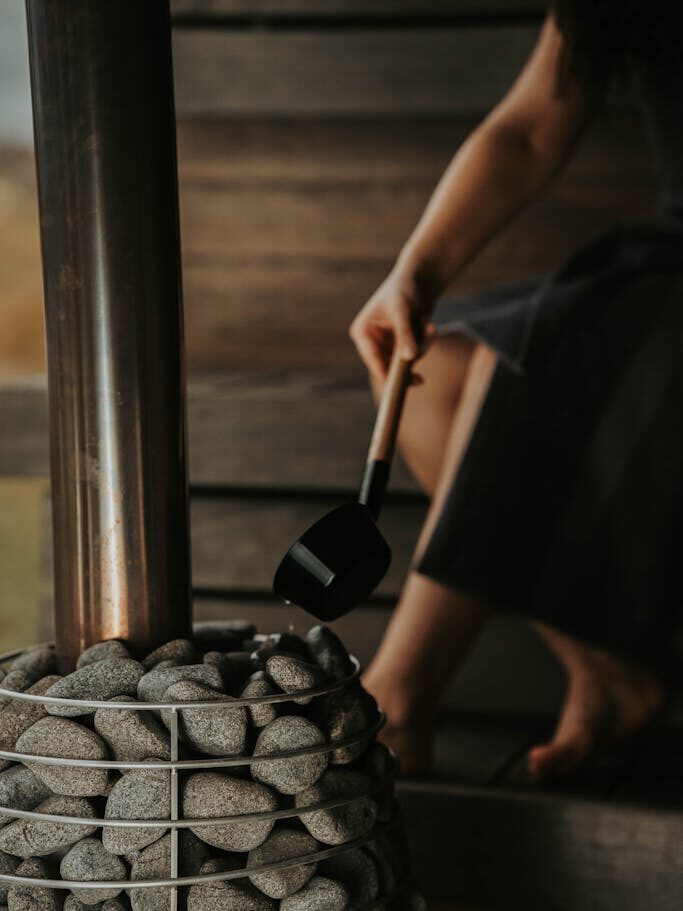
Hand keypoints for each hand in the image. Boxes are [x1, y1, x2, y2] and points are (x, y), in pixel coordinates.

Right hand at [349, 263, 436, 382]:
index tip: (394, 390)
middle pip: (388, 366)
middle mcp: (372, 340)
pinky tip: (430, 325)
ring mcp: (388, 343)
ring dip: (422, 346)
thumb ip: (405, 334)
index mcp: (363, 332)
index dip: (383, 375)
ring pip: (406, 361)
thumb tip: (409, 358)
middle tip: (421, 380)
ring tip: (430, 326)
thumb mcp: (403, 311)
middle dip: (408, 361)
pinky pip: (416, 353)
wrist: (422, 277)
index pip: (372, 359)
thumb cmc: (406, 288)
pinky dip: (425, 342)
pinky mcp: (403, 342)